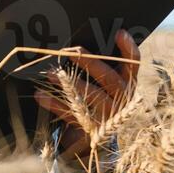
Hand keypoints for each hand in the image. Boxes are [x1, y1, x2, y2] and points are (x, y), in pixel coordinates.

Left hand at [33, 29, 139, 160]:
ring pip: (91, 96)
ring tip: (50, 73)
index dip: (128, 48)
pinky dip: (54, 104)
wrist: (96, 140)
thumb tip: (76, 45)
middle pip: (109, 78)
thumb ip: (99, 67)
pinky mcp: (92, 129)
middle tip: (70, 52)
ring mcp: (108, 115)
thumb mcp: (104, 86)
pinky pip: (72, 114)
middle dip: (90, 63)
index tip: (119, 32)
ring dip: (70, 83)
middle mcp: (122, 99)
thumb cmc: (98, 101)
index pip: (133, 63)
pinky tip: (40, 96)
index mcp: (127, 84)